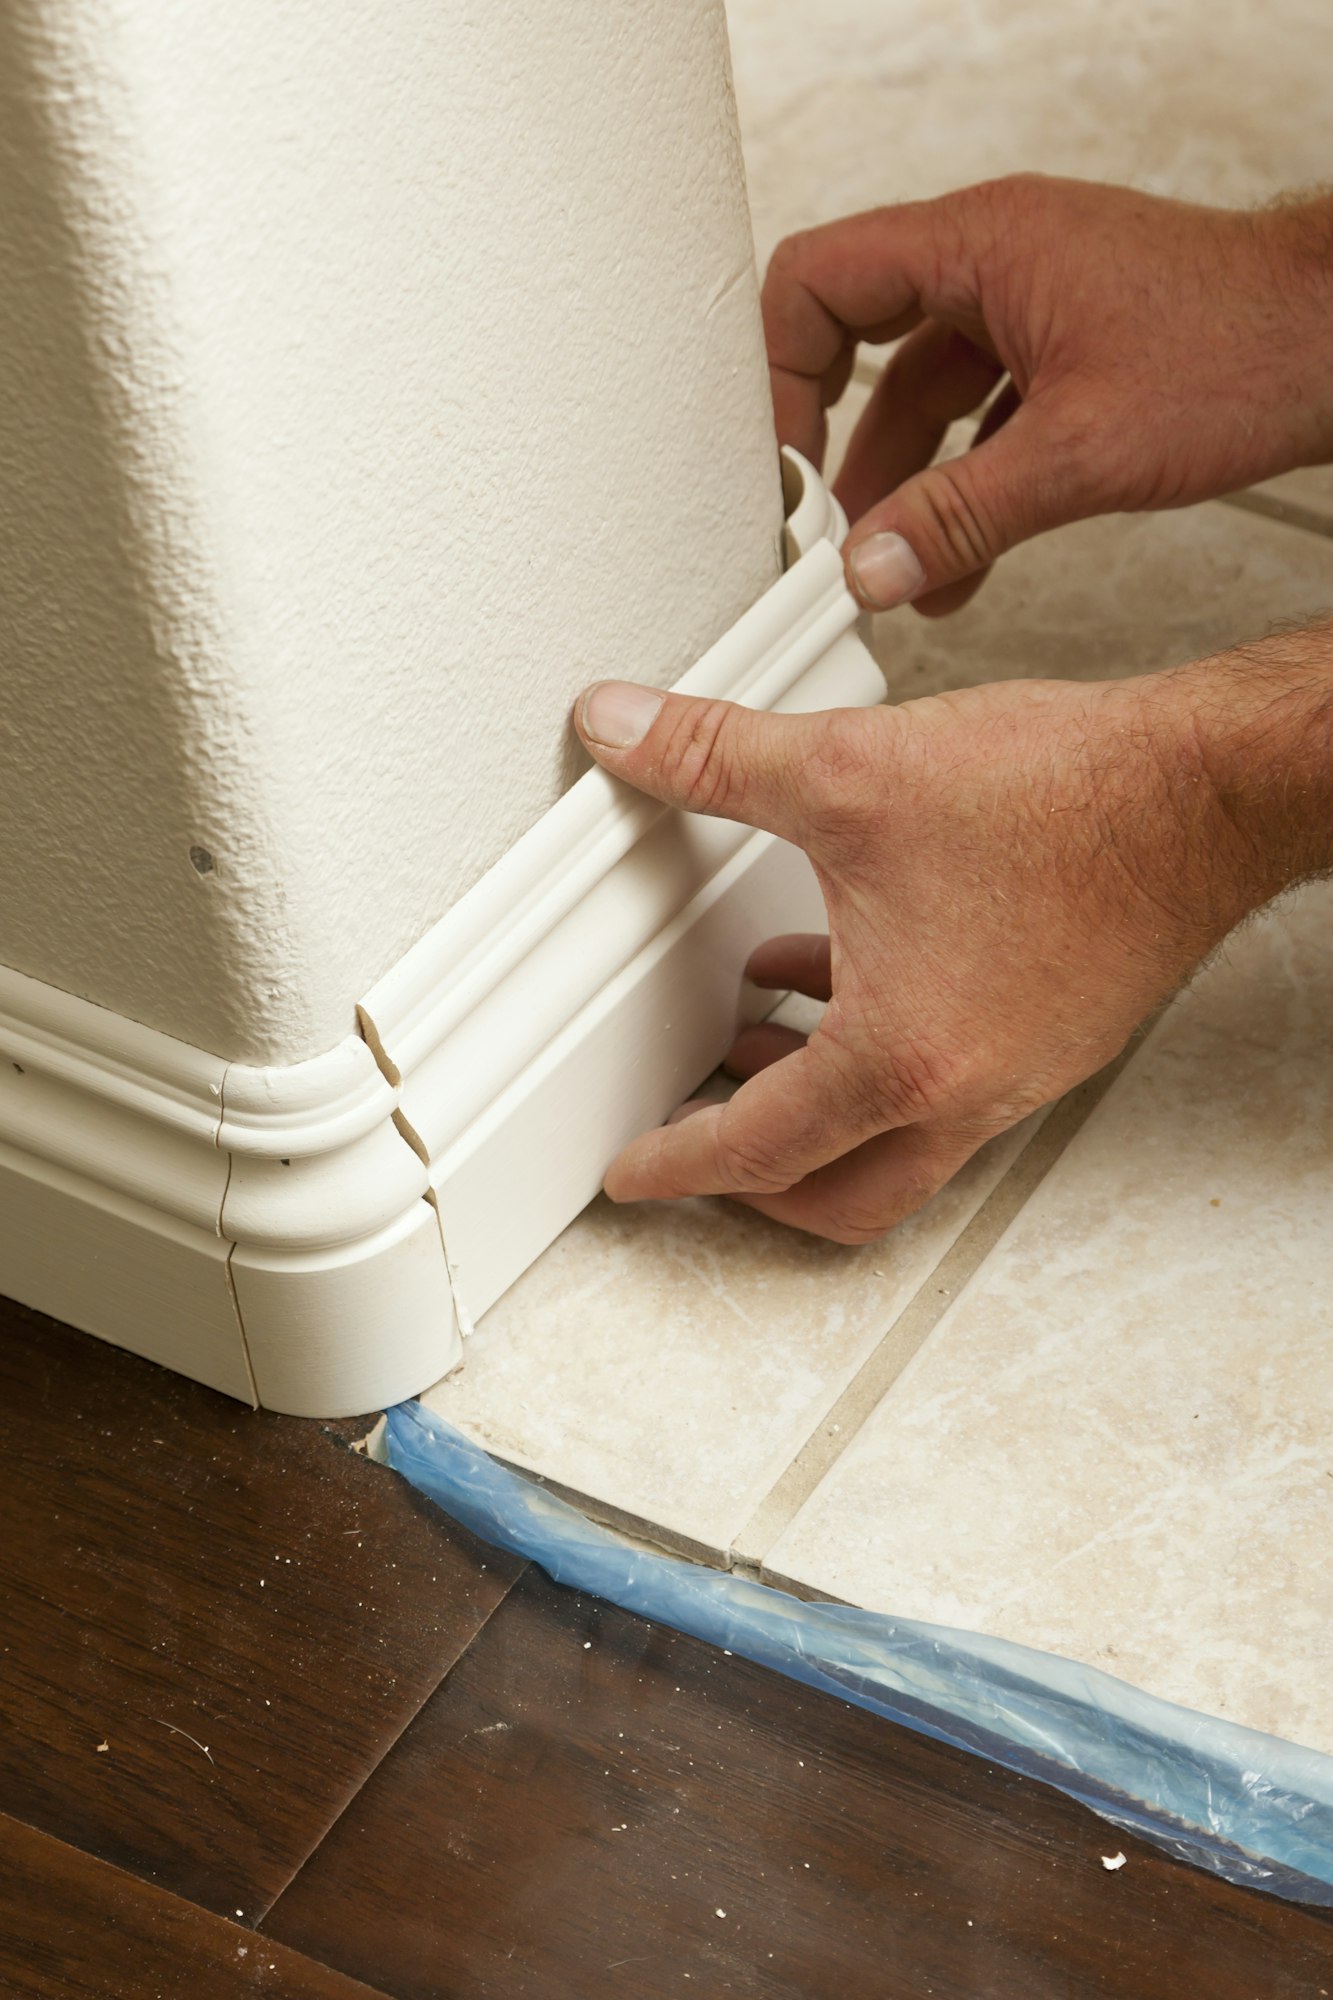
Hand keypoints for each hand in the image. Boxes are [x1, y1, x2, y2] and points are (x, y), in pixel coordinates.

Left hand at [573, 646, 1331, 1242]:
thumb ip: (713, 754)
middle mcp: (964, 1091)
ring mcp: (1017, 1073)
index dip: (676, 1164)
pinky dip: (881, 1060)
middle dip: (753, 1183)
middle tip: (695, 1145)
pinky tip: (853, 968)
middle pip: (837, 1196)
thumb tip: (621, 730)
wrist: (1207, 791)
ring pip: (895, 1145)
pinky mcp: (1054, 1037)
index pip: (756, 1150)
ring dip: (818, 1114)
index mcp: (898, 1061)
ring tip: (756, 1044)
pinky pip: (946, 1087)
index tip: (635, 1175)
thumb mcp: (849, 771)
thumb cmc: (1069, 799)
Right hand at [762, 176, 1332, 614]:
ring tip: (890, 567)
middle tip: (821, 525)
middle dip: (840, 448)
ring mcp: (1032, 303)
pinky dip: (961, 484)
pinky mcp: (1068, 350)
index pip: (817, 283)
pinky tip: (958, 558)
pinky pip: (981, 415)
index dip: (778, 375)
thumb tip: (873, 567)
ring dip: (904, 484)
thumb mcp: (1079, 452)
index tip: (780, 464)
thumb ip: (960, 516)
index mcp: (978, 245)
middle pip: (861, 345)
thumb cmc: (1242, 348)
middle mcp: (996, 261)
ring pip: (925, 393)